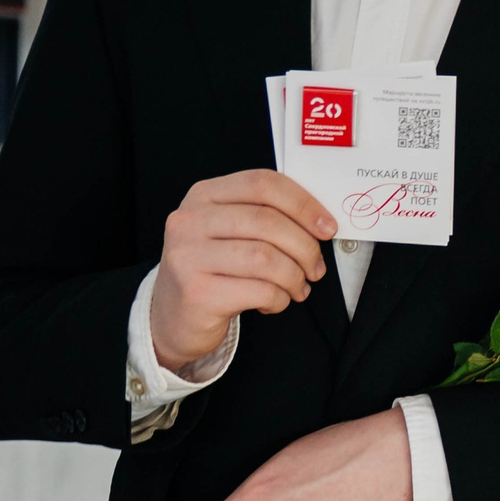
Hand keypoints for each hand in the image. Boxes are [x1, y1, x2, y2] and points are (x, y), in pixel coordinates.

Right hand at [150, 171, 336, 372]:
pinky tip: (274, 302)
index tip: (327, 227)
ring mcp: (188, 256)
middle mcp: (190, 220)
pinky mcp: (196, 292)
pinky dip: (279, 299)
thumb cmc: (213, 270)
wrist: (173, 316)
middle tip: (316, 267)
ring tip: (298, 287)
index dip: (304, 204)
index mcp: (204, 195)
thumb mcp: (231, 232)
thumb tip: (321, 222)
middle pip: (268, 221)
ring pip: (266, 258)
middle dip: (305, 247)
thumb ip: (266, 217)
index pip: (263, 184)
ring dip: (295, 276)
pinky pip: (259, 291)